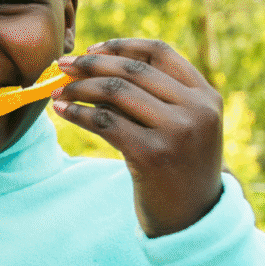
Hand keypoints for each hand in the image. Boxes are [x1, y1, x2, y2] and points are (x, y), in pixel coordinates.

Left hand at [50, 38, 223, 237]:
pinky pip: (104, 122)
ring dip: (79, 88)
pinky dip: (77, 113)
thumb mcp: (180, 126)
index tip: (91, 49)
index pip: (160, 52)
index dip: (121, 45)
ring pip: (115, 92)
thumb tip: (90, 66)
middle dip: (90, 64)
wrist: (192, 219)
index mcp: (206, 96)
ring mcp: (177, 132)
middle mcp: (196, 110)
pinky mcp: (152, 155)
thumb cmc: (177, 168)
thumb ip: (152, 96)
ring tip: (57, 90)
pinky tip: (61, 110)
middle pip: (132, 70)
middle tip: (62, 65)